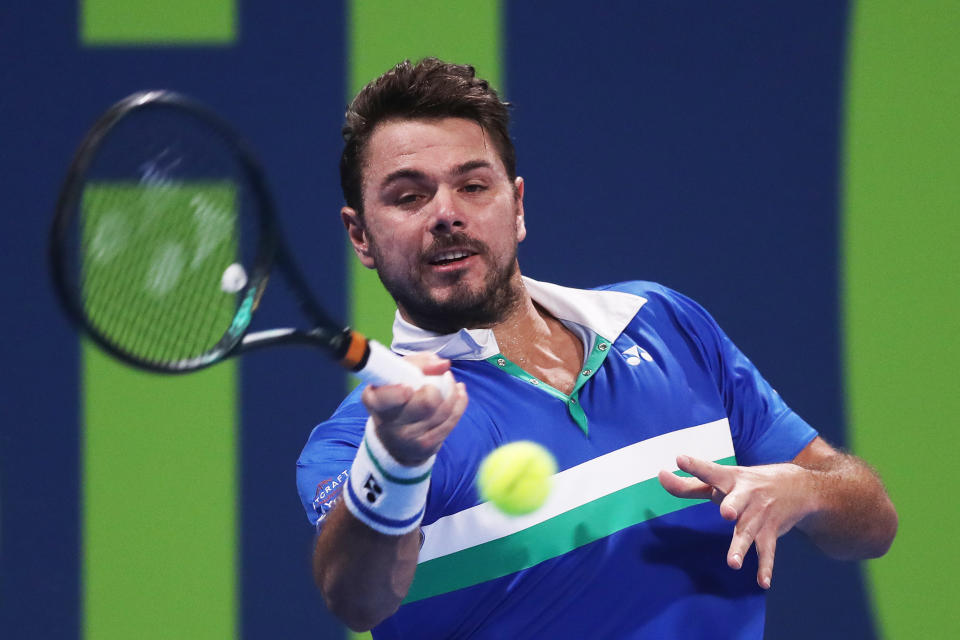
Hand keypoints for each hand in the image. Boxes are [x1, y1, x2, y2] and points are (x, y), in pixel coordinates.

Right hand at [361, 352, 467, 466]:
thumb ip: (416, 363)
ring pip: (443, 411)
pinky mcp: (426, 446)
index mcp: (376, 401)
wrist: (394, 439)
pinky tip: (459, 392)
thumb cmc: (395, 397)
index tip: (407, 389)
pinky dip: (459, 402)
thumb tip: (443, 365)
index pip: (386, 399)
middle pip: (426, 403)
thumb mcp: (396, 376)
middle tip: (438, 378)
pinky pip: (451, 421)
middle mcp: (389, 423)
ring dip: (452, 391)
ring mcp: (409, 437)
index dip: (397, 394)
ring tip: (450, 380)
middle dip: (437, 387)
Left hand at [657, 456, 815, 588]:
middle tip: (726, 513)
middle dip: (732, 506)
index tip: (680, 459)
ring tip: (732, 563)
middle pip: (737, 501)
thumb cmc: (746, 483)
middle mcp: (745, 495)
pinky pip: (768, 551)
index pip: (709, 471)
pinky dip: (766, 567)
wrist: (798, 486)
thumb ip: (689, 484)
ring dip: (741, 546)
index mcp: (729, 478)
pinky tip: (763, 582)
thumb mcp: (721, 480)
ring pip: (749, 531)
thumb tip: (660, 475)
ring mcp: (759, 514)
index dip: (695, 465)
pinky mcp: (771, 531)